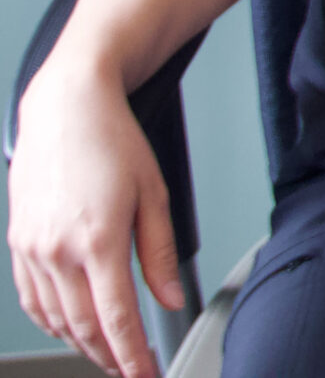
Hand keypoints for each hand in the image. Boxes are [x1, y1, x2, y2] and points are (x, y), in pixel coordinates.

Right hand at [7, 57, 183, 377]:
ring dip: (82, 343)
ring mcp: (32, 249)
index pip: (117, 319)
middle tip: (129, 370)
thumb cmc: (113, 141)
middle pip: (84, 326)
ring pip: (56, 318)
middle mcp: (58, 250)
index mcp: (99, 240)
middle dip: (109, 356)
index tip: (145, 374)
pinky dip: (53, 321)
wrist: (65, 109)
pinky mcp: (18, 243)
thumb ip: (160, 253)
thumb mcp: (155, 194)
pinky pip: (33, 299)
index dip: (132, 355)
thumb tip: (169, 299)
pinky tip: (71, 326)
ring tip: (107, 353)